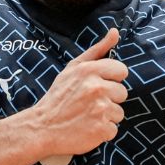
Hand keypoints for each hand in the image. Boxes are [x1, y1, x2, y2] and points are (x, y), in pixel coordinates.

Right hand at [27, 28, 127, 157]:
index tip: (97, 86)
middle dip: (109, 99)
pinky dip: (102, 132)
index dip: (111, 80)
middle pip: (122, 93)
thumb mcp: (74, 68)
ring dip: (106, 116)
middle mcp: (97, 88)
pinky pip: (113, 130)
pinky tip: (87, 128)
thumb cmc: (59, 97)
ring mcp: (100, 109)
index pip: (121, 71)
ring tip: (87, 116)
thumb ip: (97, 50)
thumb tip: (115, 32)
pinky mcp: (102, 129)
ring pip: (119, 112)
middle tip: (88, 104)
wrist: (41, 127)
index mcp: (90, 70)